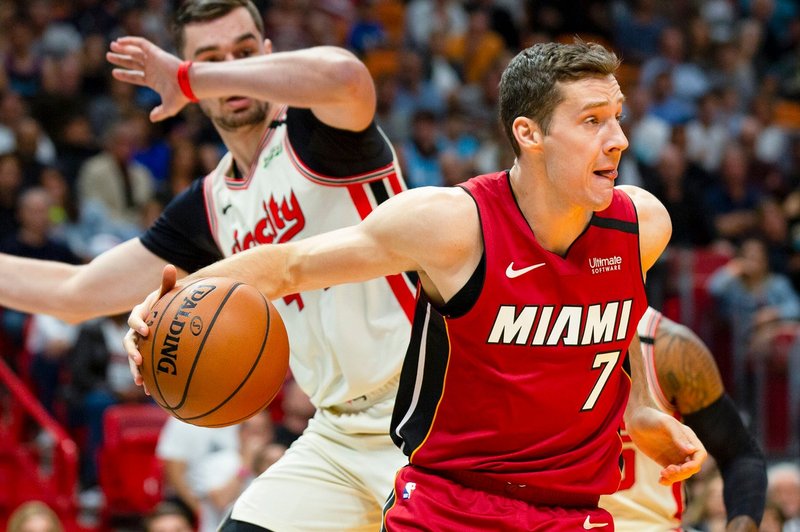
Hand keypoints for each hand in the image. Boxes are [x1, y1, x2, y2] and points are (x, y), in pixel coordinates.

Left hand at [107, 36, 189, 121]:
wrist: (188, 84)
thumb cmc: (180, 96)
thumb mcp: (168, 108)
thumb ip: (160, 113)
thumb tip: (152, 119)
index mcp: (153, 81)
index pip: (136, 76)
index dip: (125, 75)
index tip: (114, 72)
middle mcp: (153, 69)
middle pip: (133, 62)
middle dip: (121, 59)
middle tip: (108, 56)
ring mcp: (154, 60)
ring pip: (135, 52)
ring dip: (123, 49)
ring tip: (112, 46)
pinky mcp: (156, 53)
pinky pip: (141, 44)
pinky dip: (131, 41)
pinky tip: (120, 41)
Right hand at [124, 265, 178, 391]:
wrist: (169, 314)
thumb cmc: (168, 302)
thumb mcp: (167, 293)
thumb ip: (167, 282)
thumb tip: (168, 266)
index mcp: (140, 316)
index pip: (135, 320)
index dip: (138, 325)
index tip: (146, 331)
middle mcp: (136, 331)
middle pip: (129, 342)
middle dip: (132, 352)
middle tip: (138, 359)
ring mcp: (139, 344)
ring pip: (134, 357)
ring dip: (135, 368)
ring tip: (141, 380)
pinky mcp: (146, 354)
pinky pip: (144, 367)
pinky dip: (146, 377)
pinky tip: (151, 392)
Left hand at [626, 406, 706, 484]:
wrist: (635, 420)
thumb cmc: (651, 417)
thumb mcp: (665, 424)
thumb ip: (678, 436)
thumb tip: (692, 451)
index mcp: (688, 437)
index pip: (700, 455)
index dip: (694, 464)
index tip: (682, 468)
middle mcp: (684, 448)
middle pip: (692, 467)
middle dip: (682, 472)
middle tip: (667, 470)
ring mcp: (675, 455)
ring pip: (682, 473)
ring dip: (675, 477)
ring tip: (662, 474)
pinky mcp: (665, 461)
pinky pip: (671, 474)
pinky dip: (668, 480)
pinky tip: (661, 481)